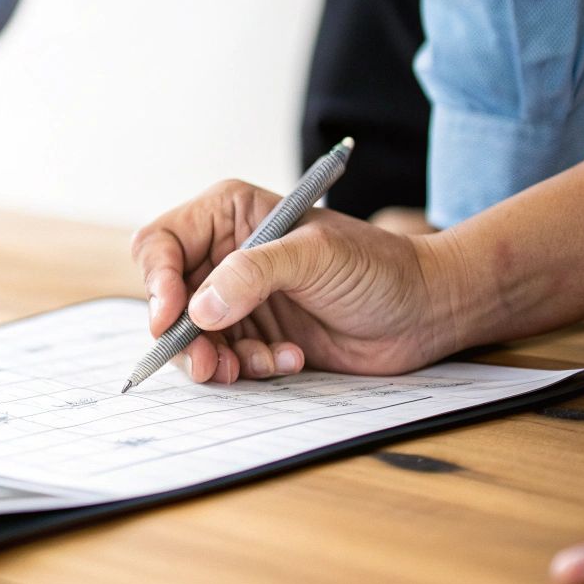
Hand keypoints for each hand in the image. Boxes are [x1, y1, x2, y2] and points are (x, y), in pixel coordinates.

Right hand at [130, 180, 468, 382]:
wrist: (426, 312)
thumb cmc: (379, 267)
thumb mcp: (315, 257)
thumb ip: (253, 274)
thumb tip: (199, 308)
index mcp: (229, 215)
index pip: (162, 243)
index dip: (158, 281)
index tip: (172, 317)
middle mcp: (225, 254)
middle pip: (169, 297)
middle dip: (183, 334)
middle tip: (206, 363)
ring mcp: (239, 297)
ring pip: (192, 335)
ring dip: (216, 358)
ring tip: (253, 366)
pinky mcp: (255, 334)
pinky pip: (225, 358)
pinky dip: (249, 367)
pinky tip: (290, 359)